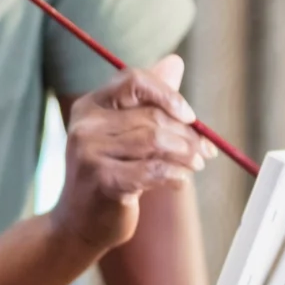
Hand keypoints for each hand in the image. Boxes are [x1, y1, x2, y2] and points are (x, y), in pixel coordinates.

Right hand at [50, 55, 211, 253]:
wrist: (80, 223)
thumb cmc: (109, 174)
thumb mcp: (124, 134)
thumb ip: (148, 101)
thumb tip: (174, 62)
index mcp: (90, 106)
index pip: (133, 80)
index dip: (167, 93)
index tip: (189, 116)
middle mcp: (84, 125)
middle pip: (152, 116)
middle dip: (187, 135)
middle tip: (204, 152)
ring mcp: (89, 153)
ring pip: (155, 141)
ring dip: (186, 155)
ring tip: (196, 165)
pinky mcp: (101, 181)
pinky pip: (153, 170)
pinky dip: (175, 175)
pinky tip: (180, 182)